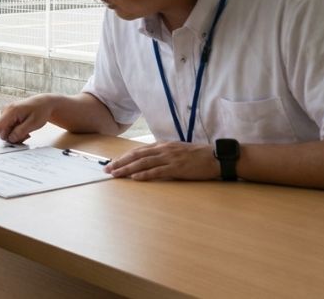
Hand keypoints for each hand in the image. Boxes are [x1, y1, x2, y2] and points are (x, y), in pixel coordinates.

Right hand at [0, 95, 55, 145]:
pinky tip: (24, 128)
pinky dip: (16, 131)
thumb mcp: (33, 123)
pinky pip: (8, 129)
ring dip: (16, 135)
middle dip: (13, 138)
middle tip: (27, 136)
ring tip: (27, 131)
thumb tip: (9, 139)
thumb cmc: (40, 111)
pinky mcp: (7, 116)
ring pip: (6, 132)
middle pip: (3, 133)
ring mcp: (5, 113)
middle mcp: (5, 111)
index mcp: (11, 111)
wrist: (43, 103)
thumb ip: (20, 132)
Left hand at [105, 142, 220, 180]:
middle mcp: (163, 150)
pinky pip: (157, 171)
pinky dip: (144, 175)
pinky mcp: (177, 168)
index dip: (124, 157)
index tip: (113, 162)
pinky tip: (135, 178)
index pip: (138, 151)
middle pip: (137, 156)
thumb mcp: (177, 150)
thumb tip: (149, 160)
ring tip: (116, 174)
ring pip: (143, 163)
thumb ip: (163, 154)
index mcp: (163, 145)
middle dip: (120, 162)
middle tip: (107, 169)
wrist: (215, 157)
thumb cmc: (197, 156)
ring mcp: (170, 158)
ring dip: (127, 169)